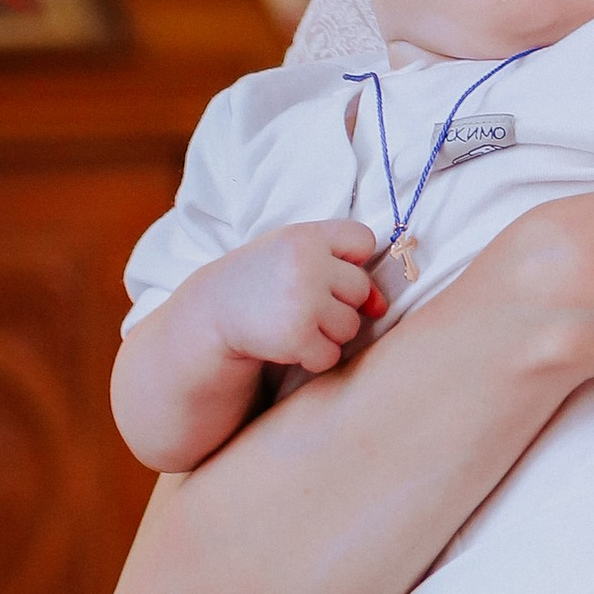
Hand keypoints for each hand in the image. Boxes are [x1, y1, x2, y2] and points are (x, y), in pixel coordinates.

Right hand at [208, 221, 381, 374]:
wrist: (212, 311)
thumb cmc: (264, 279)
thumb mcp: (297, 258)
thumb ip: (343, 268)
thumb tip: (381, 307)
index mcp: (306, 236)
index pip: (363, 239)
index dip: (352, 259)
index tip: (324, 270)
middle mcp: (306, 264)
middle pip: (360, 288)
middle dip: (339, 302)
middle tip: (303, 302)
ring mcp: (302, 301)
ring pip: (350, 326)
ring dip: (329, 332)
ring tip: (295, 321)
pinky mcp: (296, 337)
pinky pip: (331, 355)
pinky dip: (315, 357)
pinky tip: (290, 344)